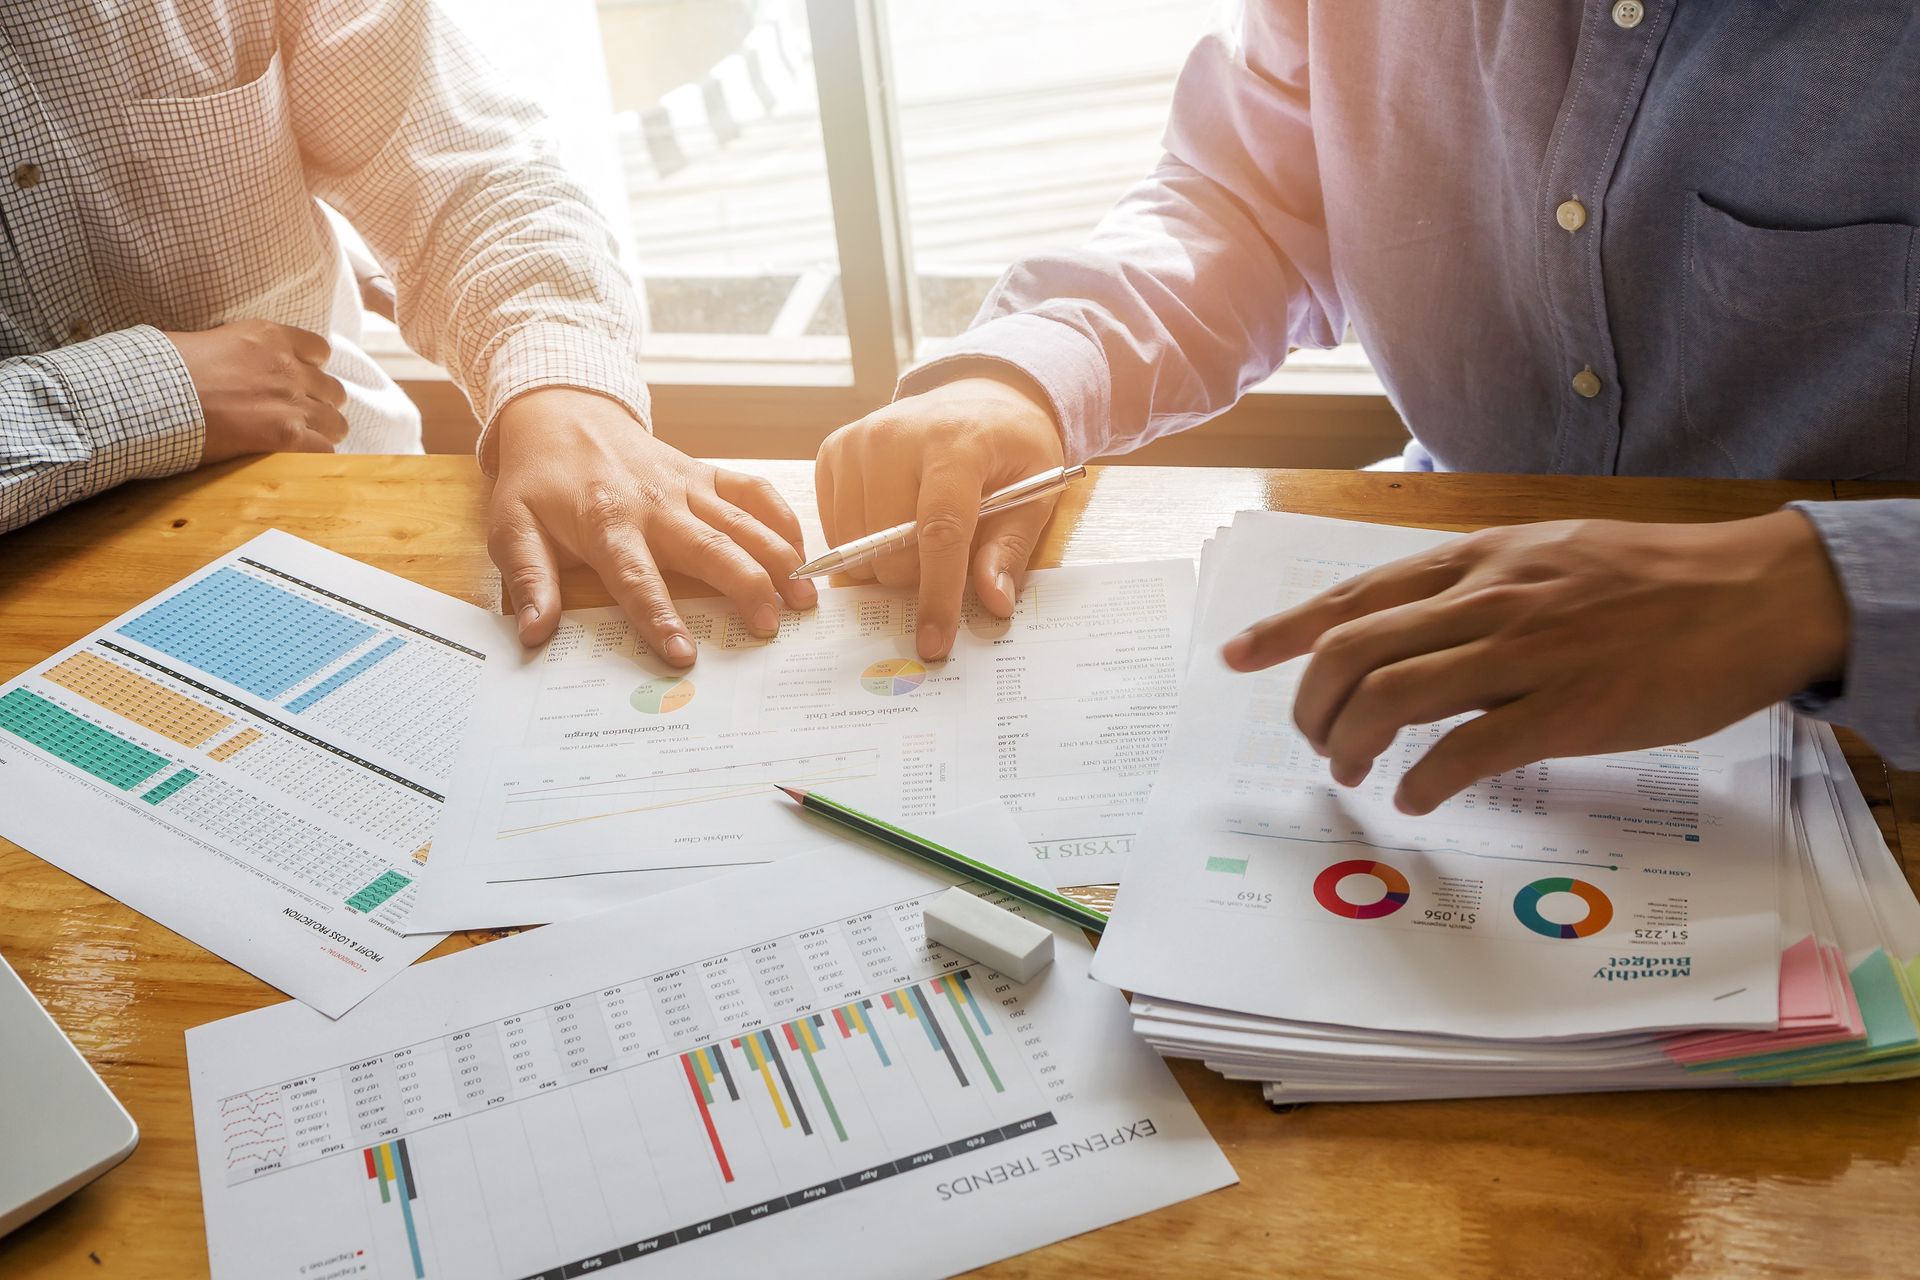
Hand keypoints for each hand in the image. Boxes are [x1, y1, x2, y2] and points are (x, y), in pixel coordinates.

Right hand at [165, 320, 347, 461]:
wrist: (155, 393)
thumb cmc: (166, 369)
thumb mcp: (209, 340)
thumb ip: (240, 351)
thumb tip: (235, 366)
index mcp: (269, 336)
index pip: (319, 351)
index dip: (312, 369)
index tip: (301, 380)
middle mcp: (287, 367)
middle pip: (331, 389)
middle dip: (319, 404)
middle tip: (299, 417)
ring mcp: (291, 401)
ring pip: (336, 422)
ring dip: (322, 432)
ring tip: (302, 442)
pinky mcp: (287, 434)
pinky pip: (324, 450)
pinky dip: (316, 457)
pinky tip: (299, 461)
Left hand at [488, 387, 815, 658]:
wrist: (561, 413)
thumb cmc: (539, 481)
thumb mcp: (511, 528)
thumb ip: (528, 580)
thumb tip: (535, 632)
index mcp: (604, 523)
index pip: (636, 579)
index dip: (660, 617)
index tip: (685, 655)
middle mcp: (654, 504)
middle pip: (709, 549)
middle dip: (746, 588)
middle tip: (771, 628)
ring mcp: (686, 485)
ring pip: (743, 522)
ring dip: (778, 558)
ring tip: (805, 598)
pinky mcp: (705, 473)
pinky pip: (753, 490)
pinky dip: (782, 516)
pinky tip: (802, 551)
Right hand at [815, 374, 1065, 659]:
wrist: (981, 398)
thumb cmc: (1011, 451)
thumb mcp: (1035, 494)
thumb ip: (1010, 549)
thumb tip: (992, 603)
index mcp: (956, 443)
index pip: (938, 529)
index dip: (936, 593)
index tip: (934, 643)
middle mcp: (896, 435)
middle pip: (889, 547)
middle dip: (916, 575)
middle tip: (946, 554)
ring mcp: (858, 441)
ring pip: (855, 545)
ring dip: (887, 560)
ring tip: (919, 530)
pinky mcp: (833, 450)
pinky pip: (834, 528)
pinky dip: (862, 541)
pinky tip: (891, 517)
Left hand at [1220, 512, 1848, 814]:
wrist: (1753, 592)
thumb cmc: (1649, 580)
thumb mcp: (1545, 555)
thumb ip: (1474, 588)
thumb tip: (1409, 631)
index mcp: (1477, 560)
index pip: (1353, 594)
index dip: (1284, 629)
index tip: (1237, 655)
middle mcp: (1487, 599)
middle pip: (1352, 650)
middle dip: (1310, 703)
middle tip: (1313, 740)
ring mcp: (1526, 653)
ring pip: (1393, 697)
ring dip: (1352, 743)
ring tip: (1352, 769)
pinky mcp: (1569, 710)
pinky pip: (1467, 750)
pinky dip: (1423, 779)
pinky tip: (1416, 795)